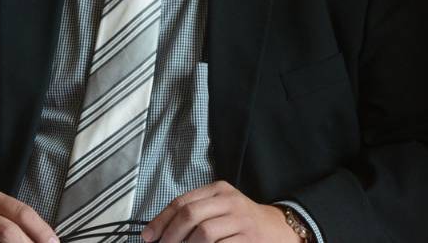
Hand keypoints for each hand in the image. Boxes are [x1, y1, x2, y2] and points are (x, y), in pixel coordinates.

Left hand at [141, 181, 297, 242]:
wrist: (278, 229)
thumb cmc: (243, 222)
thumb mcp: (221, 207)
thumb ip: (195, 213)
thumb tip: (160, 232)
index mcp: (220, 190)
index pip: (182, 202)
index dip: (160, 221)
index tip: (149, 236)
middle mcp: (230, 202)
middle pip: (190, 215)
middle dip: (170, 236)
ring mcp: (241, 221)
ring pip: (203, 233)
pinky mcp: (247, 240)